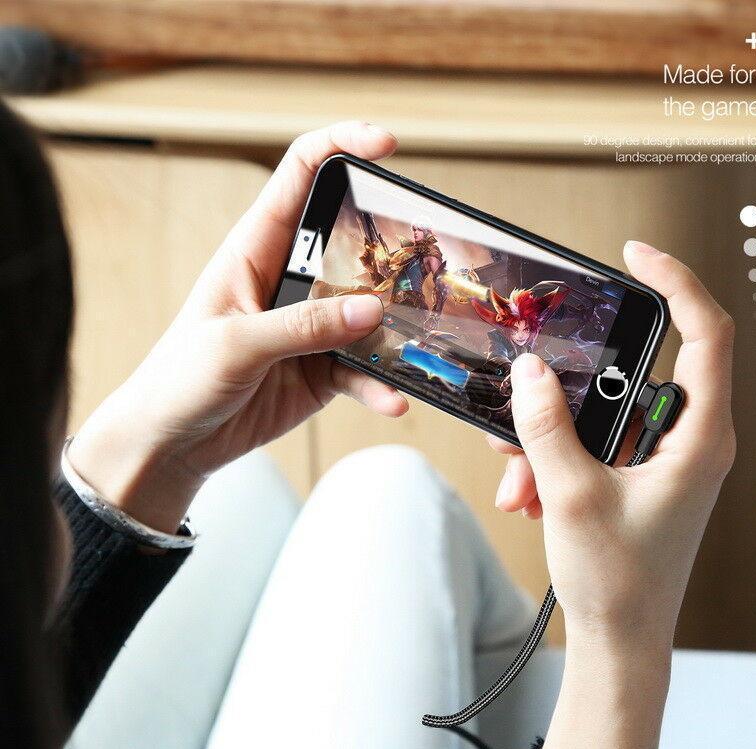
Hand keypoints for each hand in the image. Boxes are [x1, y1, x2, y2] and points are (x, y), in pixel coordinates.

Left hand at [70, 122, 407, 531]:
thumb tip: (370, 311)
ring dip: (396, 326)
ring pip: (369, 311)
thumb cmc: (180, 378)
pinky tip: (394, 399)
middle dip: (392, 245)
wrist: (174, 441)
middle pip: (351, 242)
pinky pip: (363, 369)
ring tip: (419, 341)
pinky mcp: (322, 369)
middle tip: (427, 256)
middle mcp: (290, 280)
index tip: (386, 144)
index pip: (300, 174)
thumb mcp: (235, 343)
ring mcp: (311, 326)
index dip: (341, 146)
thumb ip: (303, 326)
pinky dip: (380, 384)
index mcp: (256, 248)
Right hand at [490, 241, 734, 748]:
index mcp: (698, 438)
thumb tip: (530, 372)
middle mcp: (689, 440)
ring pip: (602, 413)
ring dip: (551, 436)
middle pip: (630, 376)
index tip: (636, 255)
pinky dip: (556, 458)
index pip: (706, 334)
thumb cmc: (618, 581)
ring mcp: (663, 458)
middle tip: (526, 401)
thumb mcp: (569, 494)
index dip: (676, 282)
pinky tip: (527, 492)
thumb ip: (546, 425)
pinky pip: (593, 443)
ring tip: (519, 476)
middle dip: (568, 391)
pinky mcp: (639, 475)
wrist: (621, 641)